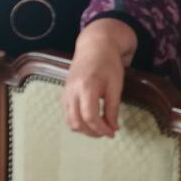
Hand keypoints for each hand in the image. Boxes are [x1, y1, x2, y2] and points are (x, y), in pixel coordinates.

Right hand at [61, 18, 136, 137]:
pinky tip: (91, 120)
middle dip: (92, 132)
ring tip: (100, 127)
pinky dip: (78, 121)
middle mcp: (72, 92)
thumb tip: (113, 129)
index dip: (102, 129)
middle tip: (106, 132)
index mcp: (86, 87)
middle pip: (77, 123)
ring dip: (84, 129)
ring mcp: (66, 92)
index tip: (112, 133)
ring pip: (69, 121)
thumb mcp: (115, 86)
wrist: (95, 46)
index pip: (90, 118)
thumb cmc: (108, 63)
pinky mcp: (64, 93)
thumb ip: (113, 108)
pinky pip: (67, 114)